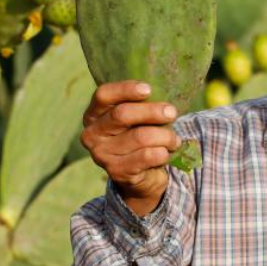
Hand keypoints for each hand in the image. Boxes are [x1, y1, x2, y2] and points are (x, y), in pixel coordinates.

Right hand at [80, 81, 181, 209]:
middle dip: (152, 111)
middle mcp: (92, 135)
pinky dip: (164, 153)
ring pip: (141, 137)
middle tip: (171, 112)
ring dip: (165, 136)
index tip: (148, 89)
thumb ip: (141, 107)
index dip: (125, 90)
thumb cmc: (138, 138)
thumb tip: (164, 103)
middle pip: (122, 115)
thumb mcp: (135, 120)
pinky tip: (166, 153)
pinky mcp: (117, 172)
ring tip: (174, 139)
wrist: (139, 176)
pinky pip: (148, 156)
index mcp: (94, 115)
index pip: (103, 95)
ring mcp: (102, 155)